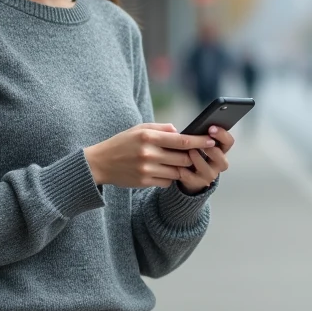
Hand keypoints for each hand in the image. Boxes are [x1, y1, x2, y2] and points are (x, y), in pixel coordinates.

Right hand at [85, 123, 218, 189]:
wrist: (100, 163)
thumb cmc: (123, 143)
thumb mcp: (140, 129)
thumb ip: (161, 128)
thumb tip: (181, 131)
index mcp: (148, 137)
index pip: (182, 140)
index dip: (199, 141)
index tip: (212, 140)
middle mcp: (148, 154)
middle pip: (183, 158)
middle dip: (194, 156)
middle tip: (200, 154)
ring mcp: (146, 169)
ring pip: (177, 172)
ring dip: (184, 168)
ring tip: (185, 163)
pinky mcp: (144, 182)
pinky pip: (167, 181)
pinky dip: (171, 177)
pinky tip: (167, 171)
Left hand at [179, 124, 233, 194]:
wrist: (190, 175)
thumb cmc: (195, 154)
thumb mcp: (200, 143)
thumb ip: (200, 136)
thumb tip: (194, 127)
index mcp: (221, 150)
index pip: (228, 142)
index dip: (222, 135)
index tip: (211, 128)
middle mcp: (218, 163)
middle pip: (221, 158)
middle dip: (211, 149)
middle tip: (201, 142)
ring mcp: (209, 174)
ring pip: (206, 168)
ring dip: (198, 159)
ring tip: (190, 151)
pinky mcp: (198, 183)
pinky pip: (191, 177)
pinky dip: (184, 171)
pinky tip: (178, 165)